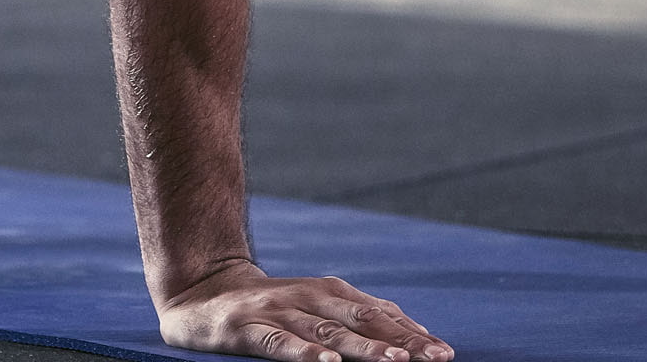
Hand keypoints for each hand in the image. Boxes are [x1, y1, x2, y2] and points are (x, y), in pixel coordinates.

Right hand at [158, 260, 454, 361]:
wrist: (200, 292)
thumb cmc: (269, 307)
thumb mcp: (313, 308)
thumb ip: (354, 318)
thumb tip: (411, 333)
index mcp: (328, 293)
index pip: (378, 312)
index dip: (412, 332)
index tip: (445, 352)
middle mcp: (308, 297)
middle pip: (361, 319)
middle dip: (401, 340)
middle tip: (436, 358)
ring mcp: (278, 311)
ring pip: (326, 333)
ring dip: (363, 348)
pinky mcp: (247, 328)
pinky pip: (279, 344)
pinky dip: (304, 354)